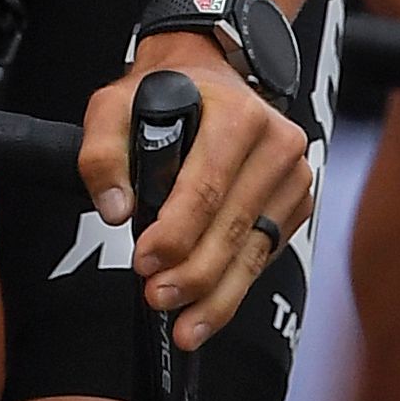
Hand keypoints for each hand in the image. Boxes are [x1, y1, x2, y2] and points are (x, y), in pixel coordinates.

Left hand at [82, 32, 314, 351]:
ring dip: (219, 296)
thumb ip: (103, 152)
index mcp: (238, 116)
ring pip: (254, 251)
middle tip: (159, 299)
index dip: (175, 233)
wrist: (209, 74)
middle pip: (233, 227)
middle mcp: (277, 144)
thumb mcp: (115, 104)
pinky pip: (265, 255)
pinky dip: (237, 286)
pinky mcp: (296, 202)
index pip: (206, 188)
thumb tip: (116, 209)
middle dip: (194, 274)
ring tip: (186, 326)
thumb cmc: (165, 93)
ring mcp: (294, 175)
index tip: (145, 263)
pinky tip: (210, 309)